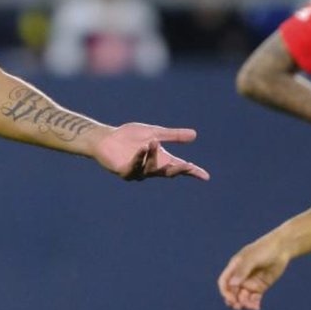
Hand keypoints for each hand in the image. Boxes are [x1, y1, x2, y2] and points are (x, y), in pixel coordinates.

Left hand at [93, 123, 209, 180]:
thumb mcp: (153, 133)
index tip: (205, 176)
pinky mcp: (124, 172)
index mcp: (160, 160)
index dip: (191, 172)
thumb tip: (194, 134)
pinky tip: (142, 149)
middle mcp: (151, 169)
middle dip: (179, 170)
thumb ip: (172, 135)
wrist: (105, 138)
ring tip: (152, 141)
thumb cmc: (128, 136)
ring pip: (151, 168)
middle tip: (188, 165)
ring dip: (153, 155)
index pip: (179, 167)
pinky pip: (135, 167)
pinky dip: (139, 158)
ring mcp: (138, 172)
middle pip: (168, 173)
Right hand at [217, 233, 290, 309]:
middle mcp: (240, 276)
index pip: (225, 282)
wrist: (281, 249)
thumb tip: (233, 284)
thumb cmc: (264, 250)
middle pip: (233, 292)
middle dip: (234, 301)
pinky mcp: (260, 287)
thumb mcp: (252, 258)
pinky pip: (254, 298)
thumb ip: (242, 270)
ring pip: (243, 297)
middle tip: (239, 307)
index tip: (231, 300)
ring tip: (252, 307)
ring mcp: (250, 282)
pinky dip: (254, 304)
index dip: (225, 292)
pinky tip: (256, 308)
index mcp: (234, 268)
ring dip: (245, 304)